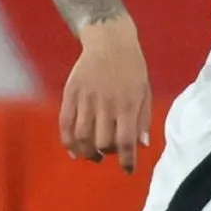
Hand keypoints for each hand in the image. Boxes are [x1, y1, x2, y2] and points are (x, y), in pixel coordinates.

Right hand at [60, 17, 152, 171]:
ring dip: (87, 152)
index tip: (127, 170)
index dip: (126, 160)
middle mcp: (106, 104)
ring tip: (92, 155)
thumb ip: (143, 118)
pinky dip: (68, 141)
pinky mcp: (70, 93)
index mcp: (127, 103)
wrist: (109, 40)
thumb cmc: (132, 67)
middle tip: (108, 152)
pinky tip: (73, 150)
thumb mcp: (145, 91)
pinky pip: (65, 123)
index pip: (125, 140)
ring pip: (82, 136)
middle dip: (106, 153)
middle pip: (102, 142)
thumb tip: (142, 145)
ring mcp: (86, 99)